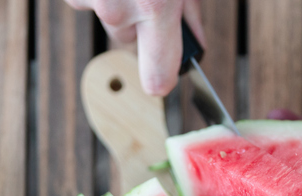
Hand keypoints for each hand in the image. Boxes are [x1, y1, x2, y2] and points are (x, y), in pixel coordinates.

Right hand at [65, 0, 204, 95]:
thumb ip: (186, 13)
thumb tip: (192, 43)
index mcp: (155, 6)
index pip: (158, 76)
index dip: (163, 78)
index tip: (164, 81)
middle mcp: (116, 8)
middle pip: (128, 37)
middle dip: (139, 17)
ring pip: (108, 15)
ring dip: (118, 0)